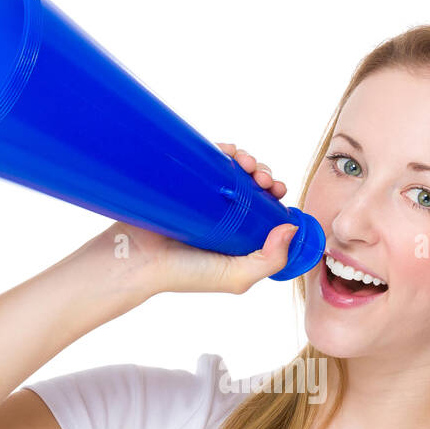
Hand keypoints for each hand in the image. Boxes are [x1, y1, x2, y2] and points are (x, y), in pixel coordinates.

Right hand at [94, 144, 296, 294]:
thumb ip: (269, 260)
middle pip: (254, 187)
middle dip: (264, 175)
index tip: (277, 189)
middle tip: (261, 177)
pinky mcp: (185, 183)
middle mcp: (224, 217)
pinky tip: (229, 152)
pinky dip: (223, 151)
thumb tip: (291, 227)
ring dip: (248, 161)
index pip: (267, 211)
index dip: (277, 196)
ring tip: (245, 164)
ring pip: (234, 172)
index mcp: (240, 238)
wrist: (138, 260)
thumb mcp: (236, 277)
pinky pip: (208, 161)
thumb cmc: (185, 275)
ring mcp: (203, 199)